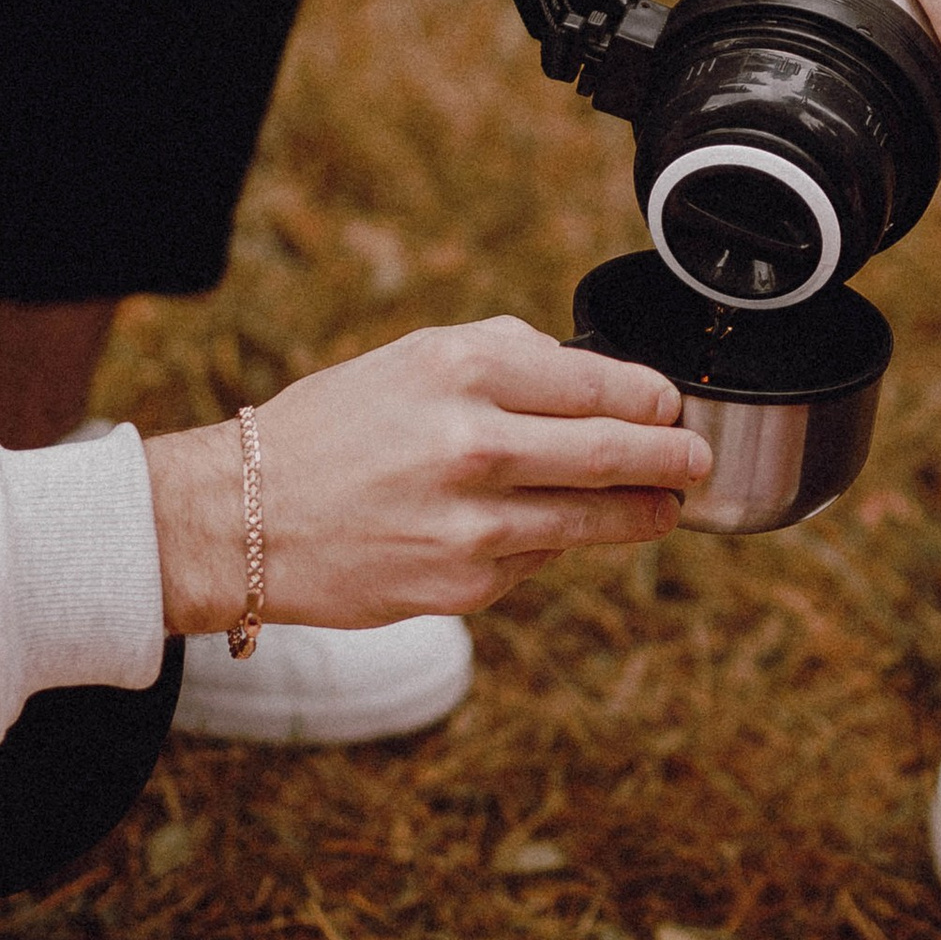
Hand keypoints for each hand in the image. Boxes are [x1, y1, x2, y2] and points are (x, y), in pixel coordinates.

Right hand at [142, 320, 710, 634]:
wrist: (244, 518)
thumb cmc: (332, 431)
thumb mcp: (412, 359)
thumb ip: (506, 356)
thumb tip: (593, 378)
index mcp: (464, 369)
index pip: (599, 384)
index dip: (652, 401)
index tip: (670, 408)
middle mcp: (475, 442)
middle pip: (616, 452)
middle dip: (672, 459)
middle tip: (696, 461)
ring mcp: (474, 521)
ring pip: (594, 520)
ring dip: (642, 515)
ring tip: (663, 508)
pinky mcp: (466, 583)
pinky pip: (538, 562)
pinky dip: (552, 548)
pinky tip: (542, 535)